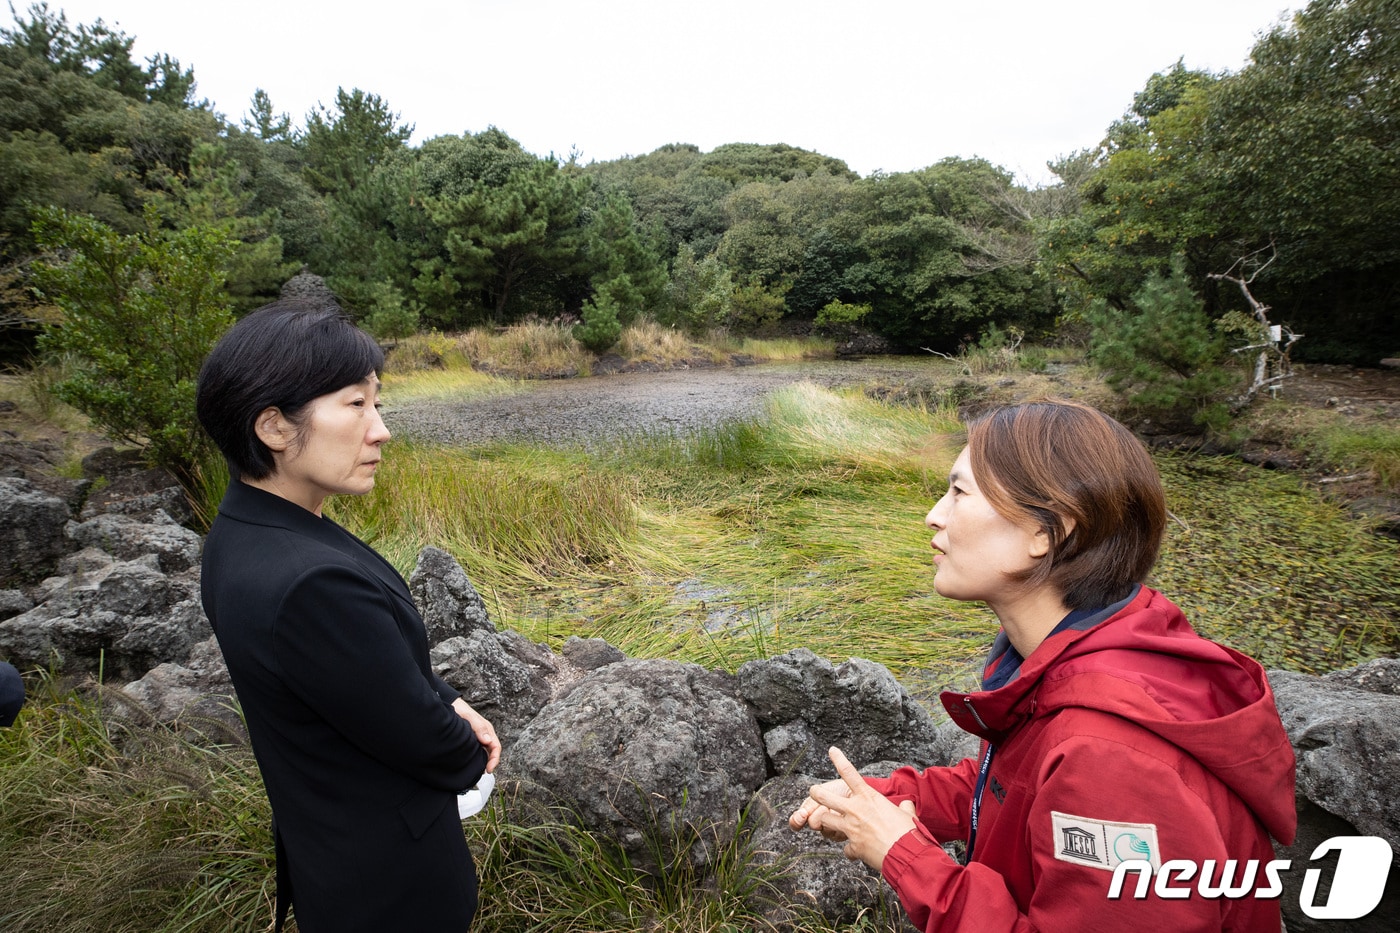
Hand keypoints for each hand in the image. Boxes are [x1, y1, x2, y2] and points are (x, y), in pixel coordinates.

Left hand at [451, 698, 500, 772]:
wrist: (448, 705)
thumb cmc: (459, 709)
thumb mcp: (469, 717)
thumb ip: (479, 727)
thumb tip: (487, 741)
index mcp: (487, 730)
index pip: (496, 747)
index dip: (494, 759)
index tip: (488, 769)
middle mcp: (484, 734)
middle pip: (492, 752)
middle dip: (490, 763)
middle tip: (482, 773)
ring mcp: (478, 738)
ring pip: (485, 752)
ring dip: (484, 761)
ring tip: (477, 771)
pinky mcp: (472, 740)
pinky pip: (478, 751)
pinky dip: (478, 758)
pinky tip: (471, 763)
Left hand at [798, 747, 917, 871]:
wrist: (906, 853)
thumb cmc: (908, 831)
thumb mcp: (907, 813)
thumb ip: (904, 807)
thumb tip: (907, 804)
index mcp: (868, 797)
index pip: (849, 773)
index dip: (839, 759)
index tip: (832, 750)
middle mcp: (855, 810)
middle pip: (824, 797)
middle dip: (816, 793)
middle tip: (813, 791)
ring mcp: (851, 828)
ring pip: (825, 820)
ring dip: (827, 823)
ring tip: (832, 825)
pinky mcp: (852, 846)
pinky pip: (845, 848)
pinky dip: (851, 850)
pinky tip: (858, 852)